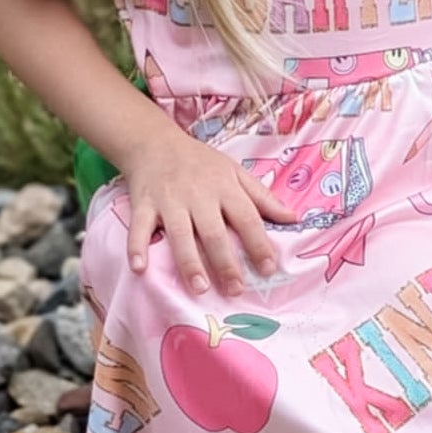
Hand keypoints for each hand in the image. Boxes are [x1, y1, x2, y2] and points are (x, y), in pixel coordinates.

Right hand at [121, 120, 298, 297]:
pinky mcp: (142, 204)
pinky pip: (139, 227)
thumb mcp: (235, 172)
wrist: (155, 142)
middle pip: (214, 232)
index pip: (247, 218)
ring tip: (200, 288)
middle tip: (236, 290)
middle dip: (225, 262)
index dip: (259, 244)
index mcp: (225, 187)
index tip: (269, 269)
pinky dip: (137, 247)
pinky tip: (140, 269)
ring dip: (189, 262)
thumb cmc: (200, 163)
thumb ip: (263, 198)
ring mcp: (169, 200)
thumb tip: (294, 218)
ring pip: (180, 234)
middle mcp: (198, 195)